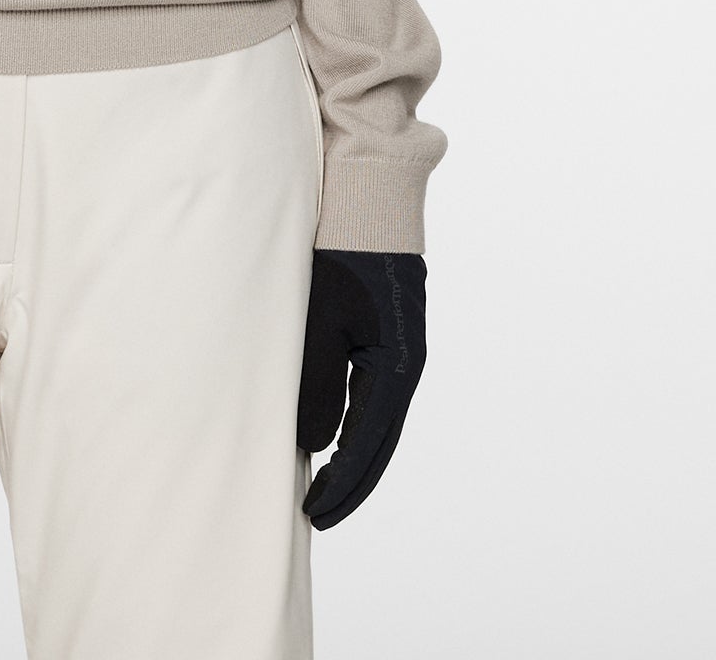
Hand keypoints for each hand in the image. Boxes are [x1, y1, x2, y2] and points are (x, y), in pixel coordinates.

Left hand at [296, 249, 426, 528]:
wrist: (366, 201)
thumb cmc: (342, 254)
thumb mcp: (322, 319)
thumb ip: (317, 383)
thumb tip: (312, 444)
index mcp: (397, 366)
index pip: (368, 443)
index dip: (342, 483)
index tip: (315, 513)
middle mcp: (404, 365)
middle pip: (378, 440)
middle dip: (350, 480)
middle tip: (317, 515)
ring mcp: (397, 350)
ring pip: (374, 419)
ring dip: (350, 454)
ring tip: (319, 484)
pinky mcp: (383, 335)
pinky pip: (368, 393)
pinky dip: (350, 421)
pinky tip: (327, 432)